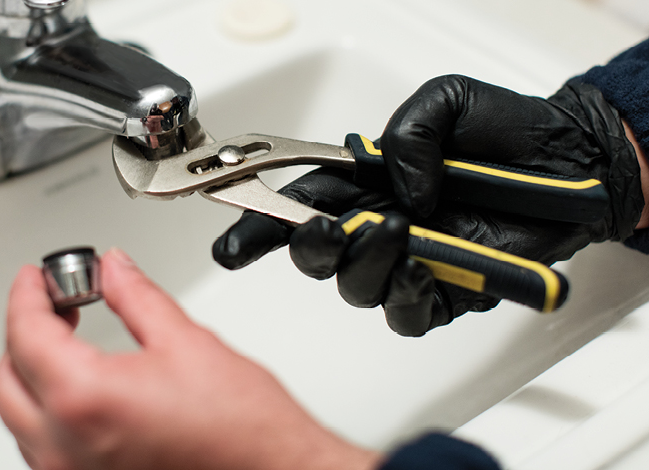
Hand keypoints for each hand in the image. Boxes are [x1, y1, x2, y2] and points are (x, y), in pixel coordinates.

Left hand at [0, 249, 380, 469]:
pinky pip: (43, 443)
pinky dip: (49, 406)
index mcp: (87, 400)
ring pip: (20, 414)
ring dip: (33, 369)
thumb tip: (114, 269)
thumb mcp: (187, 341)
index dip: (29, 294)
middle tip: (56, 301)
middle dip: (25, 331)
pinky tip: (80, 382)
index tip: (37, 278)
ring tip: (68, 334)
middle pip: (8, 377)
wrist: (271, 468)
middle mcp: (67, 447)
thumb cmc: (241, 425)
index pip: (27, 334)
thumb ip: (137, 297)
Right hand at [213, 75, 644, 336]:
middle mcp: (376, 225)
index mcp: (364, 184)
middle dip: (306, 248)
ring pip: (355, 287)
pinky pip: (405, 314)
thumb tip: (392, 190)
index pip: (298, 205)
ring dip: (364, 263)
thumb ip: (403, 136)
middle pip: (315, 255)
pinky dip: (403, 297)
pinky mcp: (443, 292)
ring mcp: (407, 262)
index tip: (230, 240)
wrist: (566, 167)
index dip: (259, 223)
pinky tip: (420, 269)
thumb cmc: (505, 133)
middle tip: (323, 230)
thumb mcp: (444, 103)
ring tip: (396, 230)